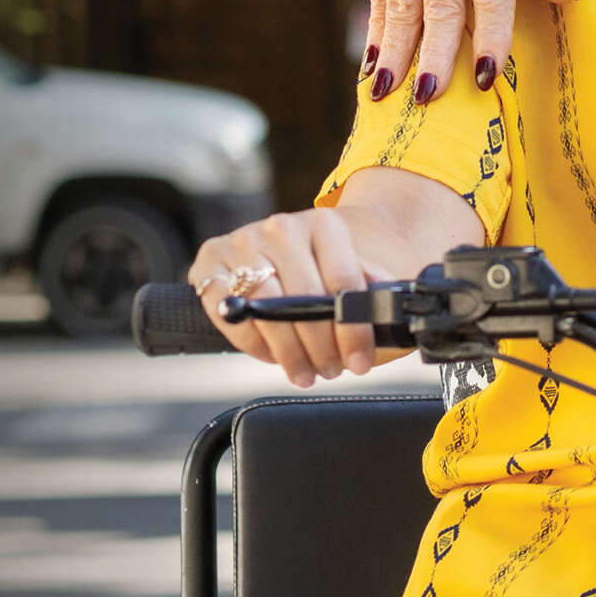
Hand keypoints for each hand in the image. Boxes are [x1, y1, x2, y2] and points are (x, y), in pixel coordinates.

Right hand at [191, 207, 418, 385]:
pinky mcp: (210, 261)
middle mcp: (280, 227)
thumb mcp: (360, 272)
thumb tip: (385, 308)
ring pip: (264, 309)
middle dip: (320, 347)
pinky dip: (251, 342)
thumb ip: (375, 288)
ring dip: (288, 352)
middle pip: (303, 299)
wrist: (290, 245)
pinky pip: (228, 313)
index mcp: (323, 224)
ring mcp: (243, 242)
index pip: (343, 283)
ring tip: (305, 372)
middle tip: (331, 370)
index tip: (360, 361)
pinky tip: (272, 354)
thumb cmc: (328, 268)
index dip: (353, 330)